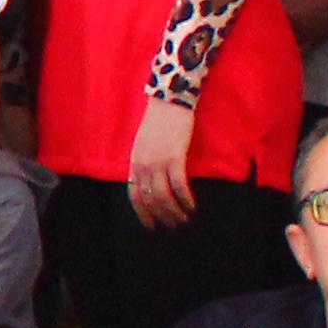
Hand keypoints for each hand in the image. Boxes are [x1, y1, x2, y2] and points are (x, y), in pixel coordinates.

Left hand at [125, 96, 199, 232]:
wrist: (169, 102)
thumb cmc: (159, 122)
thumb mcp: (143, 144)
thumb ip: (145, 163)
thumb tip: (151, 182)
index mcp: (135, 163)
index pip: (134, 195)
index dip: (143, 213)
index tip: (152, 226)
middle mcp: (143, 165)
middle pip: (150, 200)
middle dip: (162, 216)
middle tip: (174, 226)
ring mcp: (158, 162)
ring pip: (164, 197)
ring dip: (175, 212)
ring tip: (185, 219)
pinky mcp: (174, 158)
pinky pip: (180, 186)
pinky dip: (186, 199)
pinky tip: (193, 206)